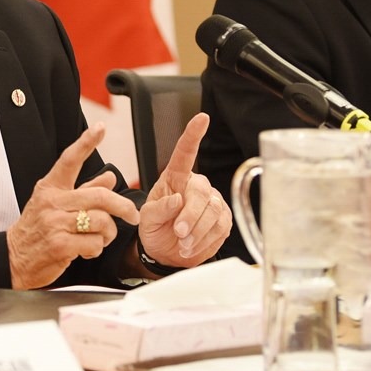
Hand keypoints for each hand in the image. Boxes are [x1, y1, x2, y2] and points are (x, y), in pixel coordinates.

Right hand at [6, 124, 140, 289]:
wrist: (14, 259)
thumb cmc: (36, 231)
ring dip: (108, 234)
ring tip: (99, 238)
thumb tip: (109, 177)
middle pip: (100, 197)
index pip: (69, 160)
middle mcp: (52, 202)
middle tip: (133, 216)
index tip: (100, 128)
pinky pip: (94, 244)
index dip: (86, 142)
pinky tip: (86, 251)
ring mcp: (55, 224)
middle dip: (124, 207)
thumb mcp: (54, 206)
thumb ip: (83, 190)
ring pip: (101, 222)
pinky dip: (96, 249)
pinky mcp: (60, 245)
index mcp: (50, 188)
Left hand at [137, 113, 230, 268]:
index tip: (202, 118)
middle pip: (201, 193)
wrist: (166, 252)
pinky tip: (192, 246)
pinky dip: (205, 241)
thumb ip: (158, 210)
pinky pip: (221, 228)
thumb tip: (176, 200)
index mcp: (175, 177)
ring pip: (214, 212)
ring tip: (182, 244)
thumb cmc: (155, 228)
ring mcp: (213, 201)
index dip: (193, 135)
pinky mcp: (224, 219)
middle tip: (178, 234)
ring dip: (196, 232)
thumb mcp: (146, 220)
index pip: (185, 153)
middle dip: (190, 216)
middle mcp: (196, 185)